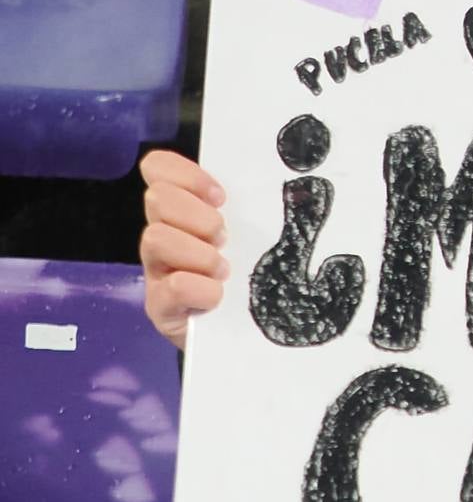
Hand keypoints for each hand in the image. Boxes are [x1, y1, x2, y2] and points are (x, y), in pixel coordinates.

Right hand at [139, 149, 228, 350]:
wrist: (234, 333)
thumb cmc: (245, 275)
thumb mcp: (247, 235)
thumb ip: (248, 208)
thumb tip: (287, 184)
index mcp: (182, 210)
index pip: (158, 169)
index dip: (186, 175)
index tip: (221, 197)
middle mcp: (163, 234)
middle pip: (157, 199)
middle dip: (197, 215)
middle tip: (224, 239)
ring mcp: (157, 271)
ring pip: (156, 238)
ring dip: (198, 252)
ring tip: (222, 269)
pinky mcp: (160, 308)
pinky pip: (171, 286)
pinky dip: (200, 288)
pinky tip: (217, 296)